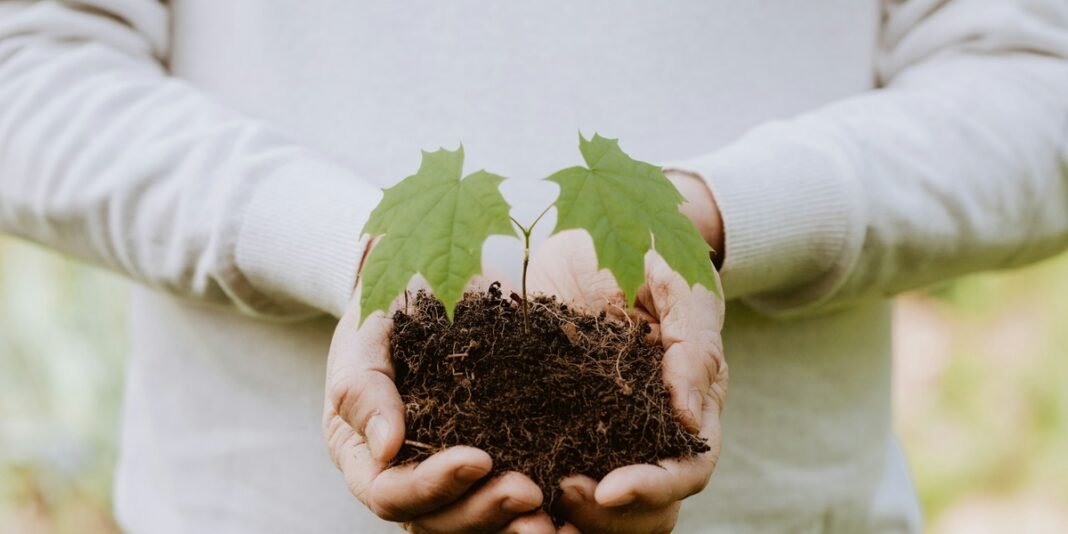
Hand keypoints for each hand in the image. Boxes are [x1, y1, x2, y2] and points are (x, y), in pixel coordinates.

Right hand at [323, 277, 558, 532]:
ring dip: (512, 526)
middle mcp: (405, 478)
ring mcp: (448, 479)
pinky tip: (570, 517)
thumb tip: (386, 446)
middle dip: (483, 510)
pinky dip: (535, 513)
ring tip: (553, 522)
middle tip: (530, 494)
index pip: (391, 493)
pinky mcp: (491, 466)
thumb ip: (365, 388)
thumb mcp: (366, 339)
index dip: (433, 484)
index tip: (479, 458)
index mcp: (365, 456)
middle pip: (438, 520)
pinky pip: (507, 503)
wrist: (422, 290)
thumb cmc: (386, 312)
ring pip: (474, 522)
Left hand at [527, 229, 725, 533]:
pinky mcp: (554, 417)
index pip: (685, 470)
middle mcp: (648, 431)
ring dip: (566, 515)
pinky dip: (526, 485)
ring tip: (525, 501)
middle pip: (643, 508)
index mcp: (687, 406)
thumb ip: (692, 345)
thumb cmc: (652, 252)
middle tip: (560, 494)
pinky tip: (494, 484)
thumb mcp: (679, 285)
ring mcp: (601, 430)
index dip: (652, 488)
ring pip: (596, 505)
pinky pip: (544, 465)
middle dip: (605, 516)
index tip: (607, 490)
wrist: (599, 230)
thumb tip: (687, 418)